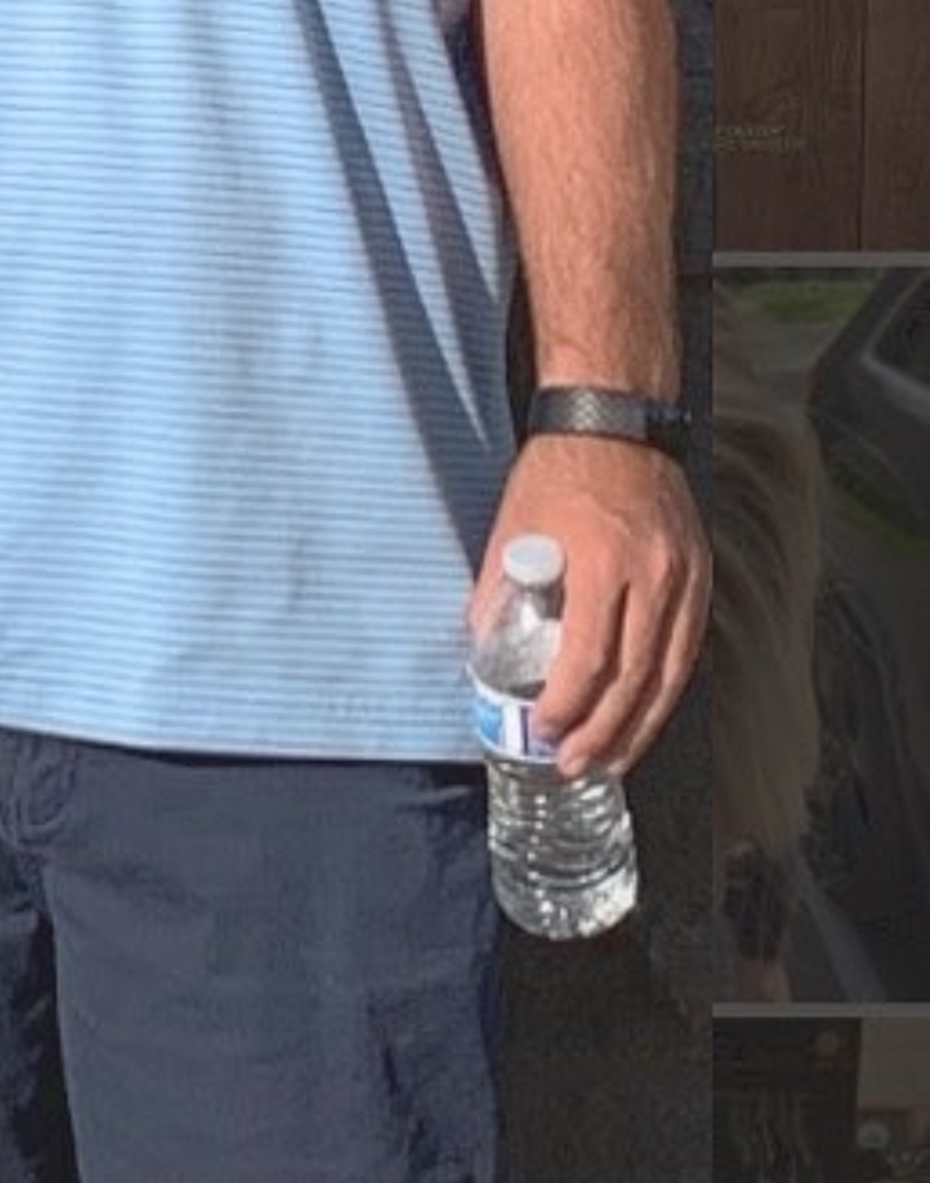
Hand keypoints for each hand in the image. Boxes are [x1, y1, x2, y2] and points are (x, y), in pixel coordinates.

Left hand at [474, 434, 707, 778]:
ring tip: (612, 758)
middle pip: (636, 679)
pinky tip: (646, 714)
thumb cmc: (556, 471)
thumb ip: (497, 591)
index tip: (545, 731)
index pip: (589, 659)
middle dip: (605, 732)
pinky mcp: (701, 574)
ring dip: (641, 724)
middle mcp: (654, 576)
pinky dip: (667, 688)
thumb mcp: (512, 527)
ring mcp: (686, 576)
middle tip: (576, 763)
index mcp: (603, 564)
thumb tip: (481, 649)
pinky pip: (687, 647)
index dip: (568, 706)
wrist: (614, 419)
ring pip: (670, 672)